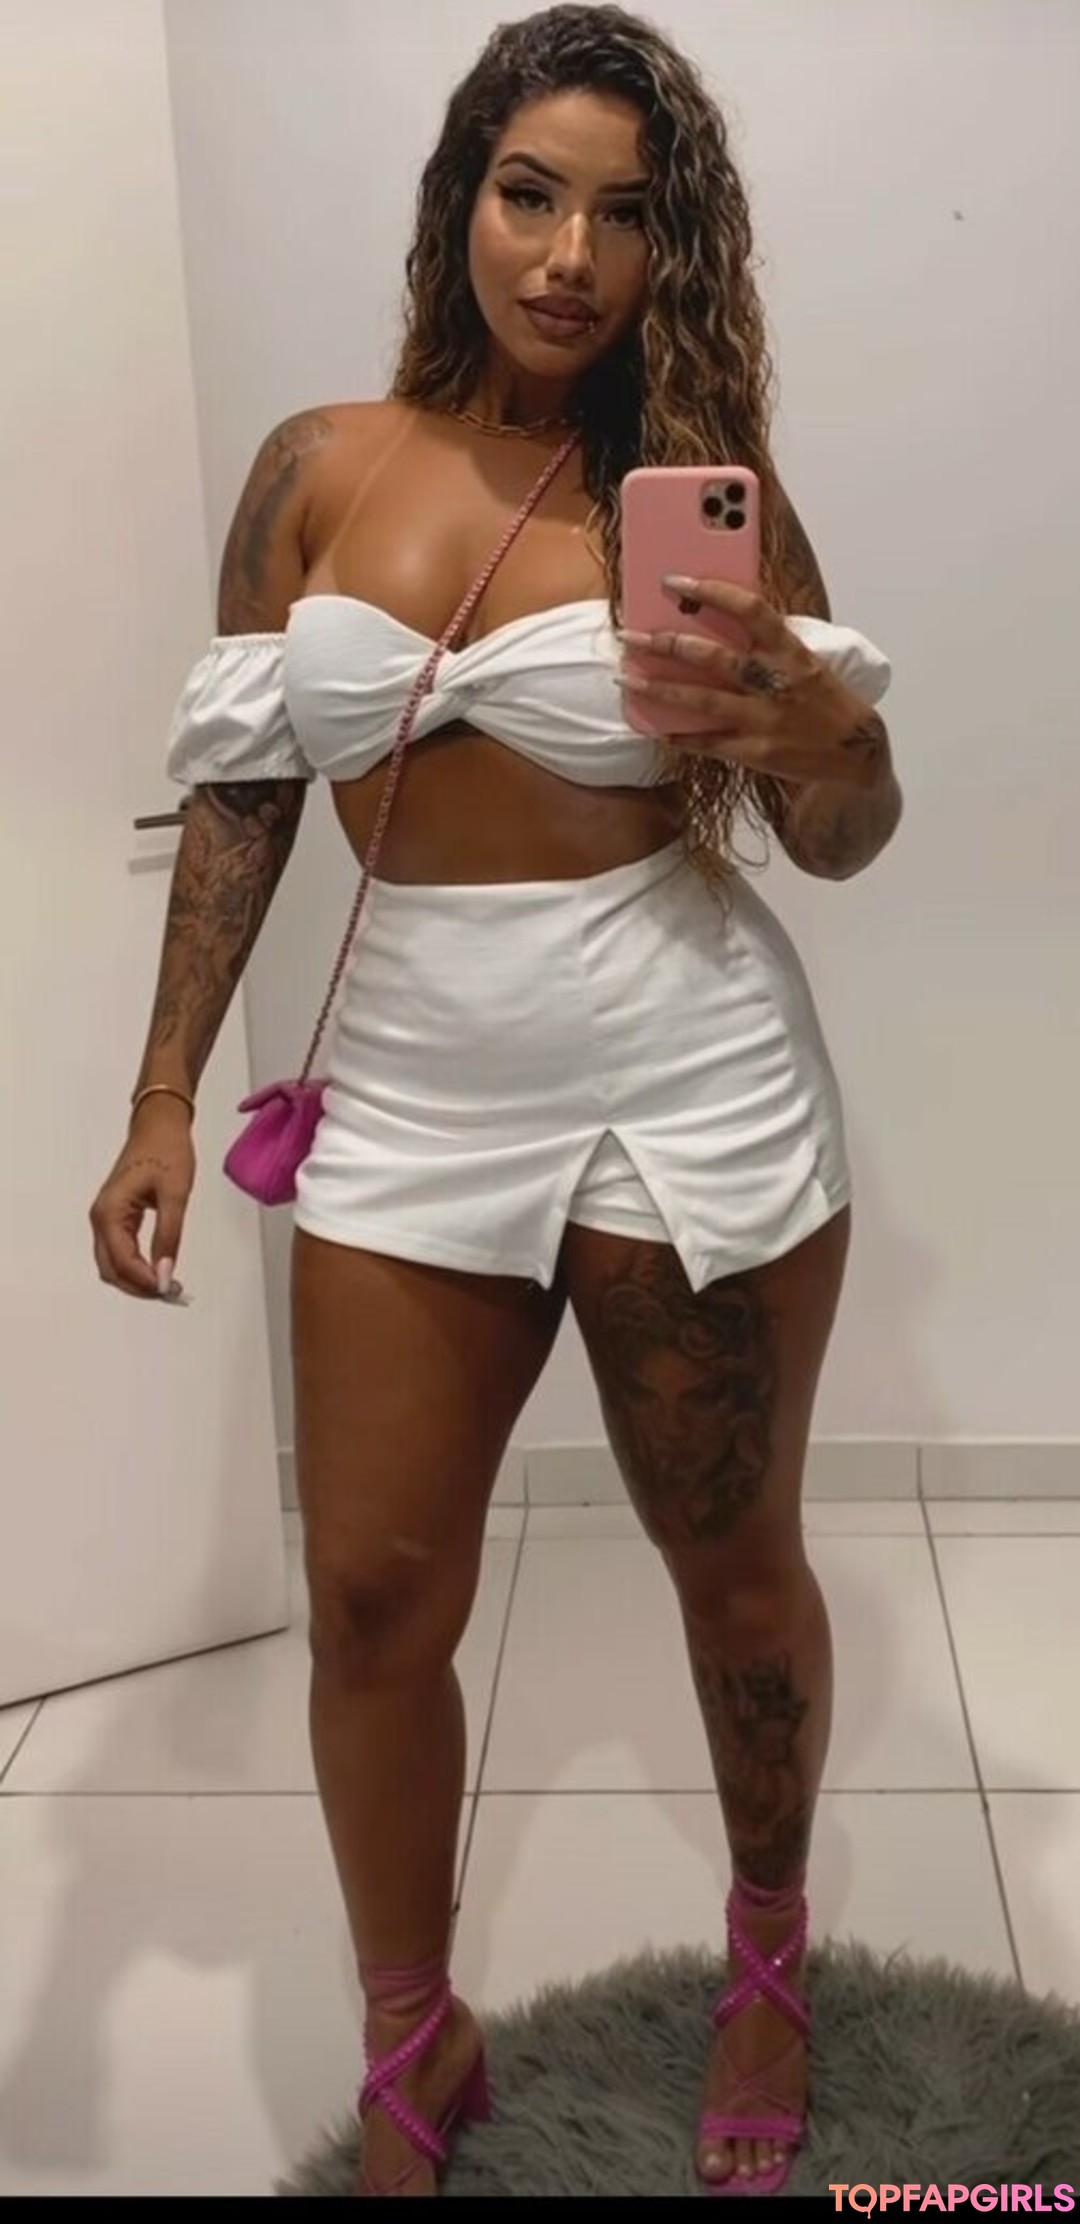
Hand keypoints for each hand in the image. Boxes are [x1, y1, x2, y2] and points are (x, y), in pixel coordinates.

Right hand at [89, 1100, 194, 1301]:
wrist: (158, 1125)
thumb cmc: (167, 1152)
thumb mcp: (175, 1195)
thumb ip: (169, 1236)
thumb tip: (165, 1275)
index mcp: (110, 1212)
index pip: (122, 1261)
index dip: (145, 1282)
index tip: (172, 1290)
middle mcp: (100, 1218)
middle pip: (111, 1269)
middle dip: (139, 1286)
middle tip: (172, 1292)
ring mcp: (105, 1217)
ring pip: (113, 1264)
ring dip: (136, 1279)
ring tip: (168, 1284)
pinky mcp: (114, 1216)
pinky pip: (119, 1251)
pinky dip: (136, 1266)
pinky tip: (158, 1269)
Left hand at [619, 576, 888, 788]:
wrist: (856, 755)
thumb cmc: (825, 699)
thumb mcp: (807, 661)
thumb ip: (770, 643)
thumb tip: (722, 617)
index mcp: (793, 652)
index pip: (751, 610)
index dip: (711, 592)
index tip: (675, 582)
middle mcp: (776, 684)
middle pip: (714, 658)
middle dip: (667, 644)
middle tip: (630, 635)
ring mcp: (764, 721)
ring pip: (702, 701)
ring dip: (660, 690)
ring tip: (627, 678)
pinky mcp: (756, 753)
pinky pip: (708, 743)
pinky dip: (680, 736)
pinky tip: (655, 729)